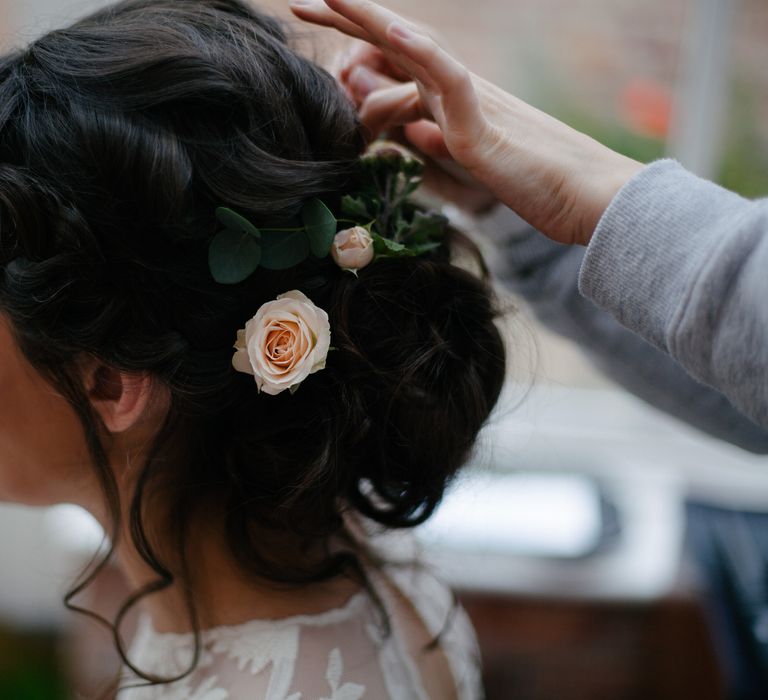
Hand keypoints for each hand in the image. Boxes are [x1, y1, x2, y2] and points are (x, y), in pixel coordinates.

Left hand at [289, 0, 643, 245]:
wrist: (590, 198)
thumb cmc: (538, 182)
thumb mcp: (471, 160)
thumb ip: (439, 139)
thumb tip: (410, 126)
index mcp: (451, 100)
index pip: (396, 59)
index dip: (354, 40)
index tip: (314, 27)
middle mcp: (458, 91)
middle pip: (397, 41)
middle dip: (347, 17)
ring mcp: (473, 104)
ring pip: (419, 46)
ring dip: (371, 18)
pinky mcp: (485, 130)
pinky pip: (453, 82)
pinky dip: (423, 53)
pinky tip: (393, 30)